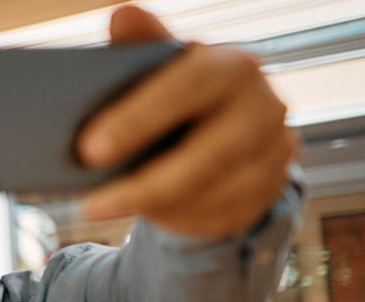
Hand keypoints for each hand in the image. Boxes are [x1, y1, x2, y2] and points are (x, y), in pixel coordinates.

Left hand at [77, 5, 299, 239]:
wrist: (224, 125)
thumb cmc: (177, 91)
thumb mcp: (160, 67)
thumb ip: (142, 45)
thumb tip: (124, 16)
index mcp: (232, 66)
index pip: (190, 87)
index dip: (140, 119)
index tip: (89, 150)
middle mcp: (264, 107)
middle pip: (211, 154)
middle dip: (147, 183)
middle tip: (91, 203)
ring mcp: (275, 151)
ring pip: (216, 192)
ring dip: (157, 207)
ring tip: (104, 209)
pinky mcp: (272, 188)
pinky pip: (224, 215)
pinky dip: (179, 219)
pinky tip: (144, 216)